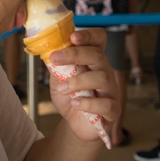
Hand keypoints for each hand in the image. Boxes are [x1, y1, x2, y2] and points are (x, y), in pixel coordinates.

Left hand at [44, 28, 118, 143]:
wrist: (75, 124)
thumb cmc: (70, 98)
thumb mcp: (58, 81)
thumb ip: (56, 67)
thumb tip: (46, 51)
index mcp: (93, 61)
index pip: (98, 41)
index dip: (88, 35)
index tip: (72, 37)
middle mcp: (105, 72)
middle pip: (97, 55)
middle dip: (75, 54)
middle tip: (55, 58)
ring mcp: (111, 91)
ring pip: (101, 78)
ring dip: (77, 81)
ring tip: (62, 89)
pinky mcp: (113, 110)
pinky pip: (106, 104)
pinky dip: (88, 103)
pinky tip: (75, 104)